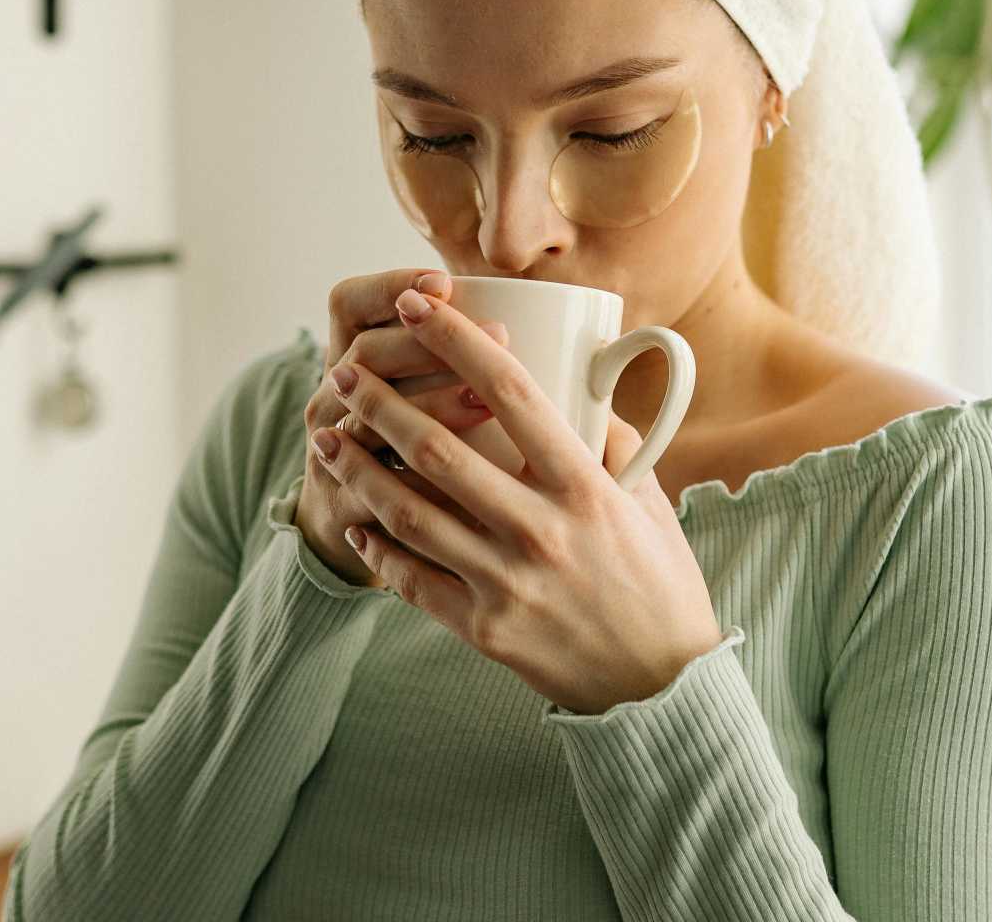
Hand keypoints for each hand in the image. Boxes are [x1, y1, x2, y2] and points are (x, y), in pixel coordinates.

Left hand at [309, 285, 723, 715]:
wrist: (663, 687)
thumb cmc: (660, 583)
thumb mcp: (651, 501)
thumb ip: (613, 443)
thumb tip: (584, 391)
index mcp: (584, 486)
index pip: (510, 391)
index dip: (456, 339)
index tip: (419, 304)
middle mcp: (540, 528)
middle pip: (438, 449)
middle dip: (380, 400)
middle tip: (345, 370)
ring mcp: (507, 581)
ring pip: (410, 512)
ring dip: (359, 468)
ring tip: (328, 436)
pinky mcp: (484, 629)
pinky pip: (413, 579)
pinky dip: (378, 545)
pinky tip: (356, 519)